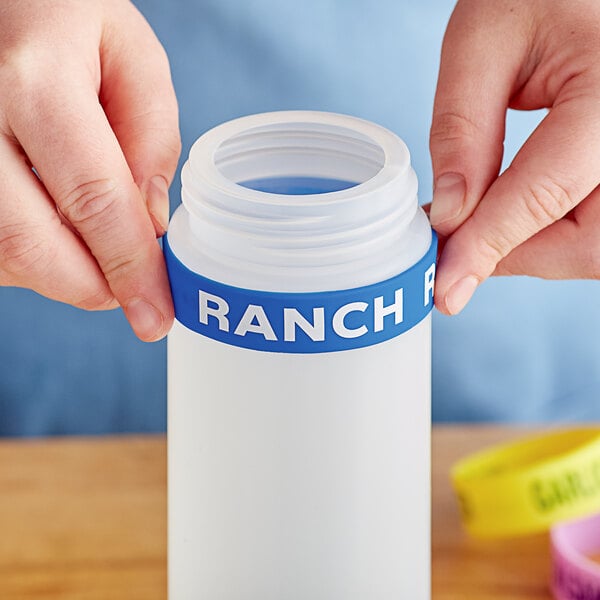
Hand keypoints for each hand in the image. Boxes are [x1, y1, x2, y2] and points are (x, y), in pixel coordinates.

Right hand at [0, 0, 179, 339]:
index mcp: (36, 81)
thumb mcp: (132, 56)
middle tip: (132, 295)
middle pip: (29, 244)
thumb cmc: (66, 15)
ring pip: (0, 254)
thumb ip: (151, 139)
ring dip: (60, 274)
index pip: (93, 201)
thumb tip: (150, 224)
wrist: (0, 2)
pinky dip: (29, 256)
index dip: (128, 269)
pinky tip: (57, 230)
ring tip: (99, 247)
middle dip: (91, 287)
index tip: (155, 315)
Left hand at [430, 0, 599, 314]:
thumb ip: (462, 129)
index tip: (445, 288)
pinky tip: (507, 211)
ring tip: (476, 223)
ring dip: (530, 248)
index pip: (548, 193)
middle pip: (587, 243)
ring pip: (593, 245)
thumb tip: (449, 216)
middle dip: (513, 255)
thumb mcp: (482, 41)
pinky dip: (548, 232)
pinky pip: (593, 225)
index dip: (489, 246)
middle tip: (452, 251)